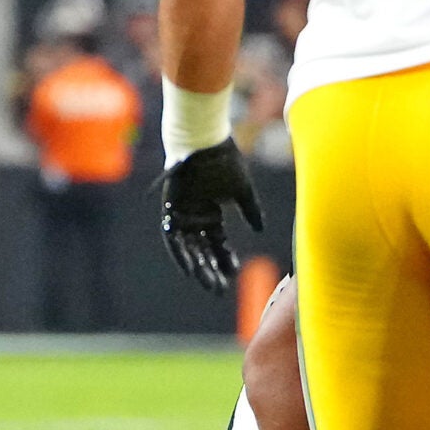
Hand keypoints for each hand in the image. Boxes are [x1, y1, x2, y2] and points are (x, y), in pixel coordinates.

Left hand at [160, 141, 265, 293]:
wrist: (205, 140)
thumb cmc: (224, 160)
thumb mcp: (242, 190)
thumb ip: (250, 210)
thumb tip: (260, 229)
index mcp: (211, 213)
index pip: (218, 243)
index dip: (225, 259)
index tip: (233, 274)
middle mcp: (196, 216)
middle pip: (202, 249)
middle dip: (211, 270)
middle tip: (219, 290)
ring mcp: (182, 213)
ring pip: (188, 247)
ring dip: (197, 266)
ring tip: (207, 283)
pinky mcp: (170, 209)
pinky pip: (172, 237)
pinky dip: (180, 253)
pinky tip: (190, 269)